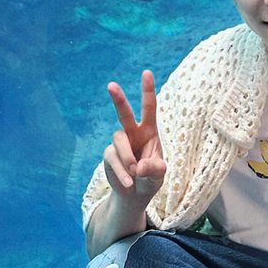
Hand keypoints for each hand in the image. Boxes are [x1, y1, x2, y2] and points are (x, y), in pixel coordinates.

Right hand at [103, 69, 165, 204]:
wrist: (135, 194)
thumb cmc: (151, 179)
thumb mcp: (159, 175)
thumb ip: (154, 169)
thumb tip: (139, 166)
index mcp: (149, 131)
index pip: (149, 108)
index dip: (147, 90)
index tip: (146, 72)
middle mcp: (133, 133)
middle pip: (124, 113)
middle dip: (118, 99)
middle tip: (111, 85)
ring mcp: (119, 143)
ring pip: (119, 141)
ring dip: (127, 158)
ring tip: (135, 174)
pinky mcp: (109, 155)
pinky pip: (113, 159)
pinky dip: (122, 172)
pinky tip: (128, 182)